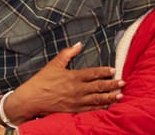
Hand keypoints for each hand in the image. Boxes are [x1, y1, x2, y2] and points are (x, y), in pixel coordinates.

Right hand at [5, 43, 123, 118]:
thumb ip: (67, 53)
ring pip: (97, 99)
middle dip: (112, 84)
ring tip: (120, 95)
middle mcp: (77, 89)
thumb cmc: (41, 81)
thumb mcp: (54, 64)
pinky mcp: (74, 110)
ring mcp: (76, 101)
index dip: (104, 71)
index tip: (114, 70)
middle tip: (123, 82)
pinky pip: (90, 109)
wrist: (31, 99)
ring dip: (110, 97)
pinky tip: (108, 106)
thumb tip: (78, 44)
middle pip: (99, 86)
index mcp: (73, 76)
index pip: (93, 73)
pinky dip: (100, 108)